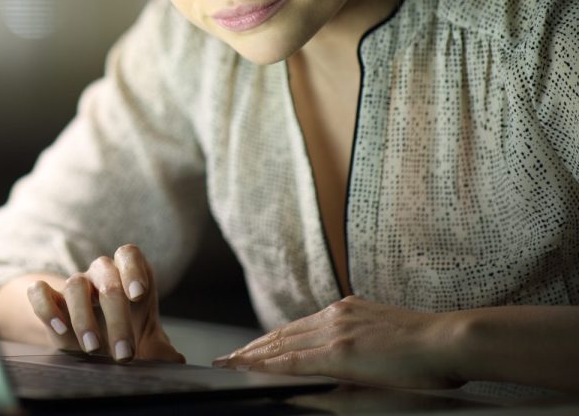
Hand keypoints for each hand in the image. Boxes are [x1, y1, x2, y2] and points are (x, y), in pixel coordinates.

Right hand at [25, 244, 184, 363]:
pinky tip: (59, 329)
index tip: (137, 296)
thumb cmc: (128, 334)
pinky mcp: (51, 300)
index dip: (133, 270)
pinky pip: (40, 291)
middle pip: (107, 278)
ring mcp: (75, 285)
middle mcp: (101, 274)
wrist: (96, 342)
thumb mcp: (148, 342)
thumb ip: (160, 350)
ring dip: (83, 317)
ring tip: (92, 348)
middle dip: (117, 317)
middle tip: (124, 353)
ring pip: (74, 284)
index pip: (128, 254)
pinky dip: (46, 307)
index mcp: (129, 274)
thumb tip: (174, 361)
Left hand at [214, 295, 462, 387]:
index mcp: (348, 311)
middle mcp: (336, 315)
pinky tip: (250, 368)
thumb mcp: (389, 339)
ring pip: (282, 344)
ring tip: (229, 363)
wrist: (452, 341)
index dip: (272, 339)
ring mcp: (336, 331)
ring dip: (253, 355)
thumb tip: (348, 358)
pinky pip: (294, 359)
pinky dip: (268, 364)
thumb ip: (364, 345)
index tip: (250, 348)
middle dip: (253, 347)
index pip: (299, 327)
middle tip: (227, 357)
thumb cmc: (433, 349)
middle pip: (283, 333)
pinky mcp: (340, 351)